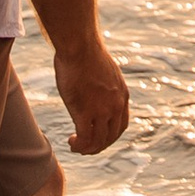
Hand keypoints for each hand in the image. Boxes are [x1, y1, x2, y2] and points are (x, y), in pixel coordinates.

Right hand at [48, 26, 129, 156]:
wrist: (80, 47)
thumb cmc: (85, 53)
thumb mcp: (104, 71)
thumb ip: (104, 86)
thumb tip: (94, 88)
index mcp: (122, 95)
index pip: (121, 125)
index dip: (110, 135)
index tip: (98, 136)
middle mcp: (116, 106)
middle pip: (112, 137)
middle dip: (99, 146)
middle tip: (85, 146)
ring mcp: (102, 110)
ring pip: (98, 141)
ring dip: (87, 148)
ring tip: (76, 146)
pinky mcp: (85, 112)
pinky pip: (85, 138)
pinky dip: (79, 145)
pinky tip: (71, 142)